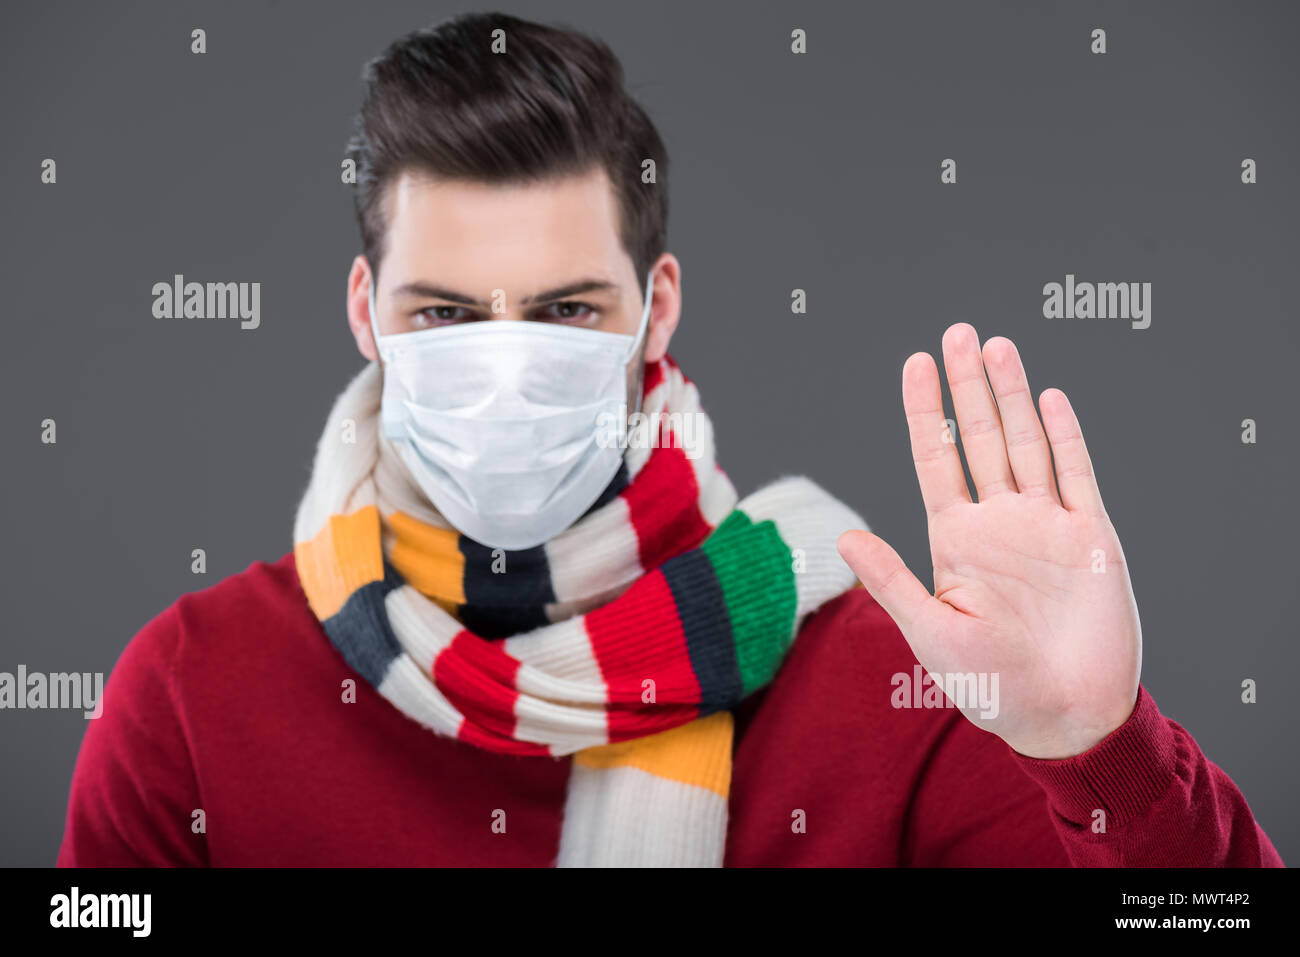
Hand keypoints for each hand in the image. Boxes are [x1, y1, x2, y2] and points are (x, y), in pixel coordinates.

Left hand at [837, 323, 1141, 758]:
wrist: (1065, 714)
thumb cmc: (991, 685)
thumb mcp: (931, 632)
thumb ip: (892, 580)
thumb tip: (843, 536)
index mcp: (956, 538)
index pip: (935, 459)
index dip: (926, 412)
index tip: (915, 364)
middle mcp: (999, 521)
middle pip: (980, 437)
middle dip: (969, 386)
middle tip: (958, 332)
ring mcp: (1045, 524)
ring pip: (1026, 444)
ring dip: (1013, 396)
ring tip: (996, 347)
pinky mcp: (1090, 536)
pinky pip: (1077, 474)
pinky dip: (1064, 436)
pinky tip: (1049, 398)